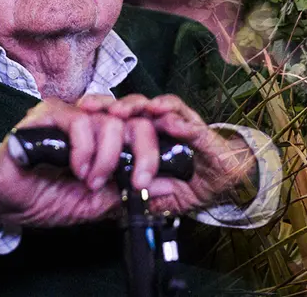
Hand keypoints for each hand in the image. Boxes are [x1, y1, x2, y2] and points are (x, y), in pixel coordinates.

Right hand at [0, 97, 159, 227]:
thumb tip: (170, 187)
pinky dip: (83, 148)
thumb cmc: (49, 197)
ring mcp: (70, 113)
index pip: (145, 126)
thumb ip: (130, 191)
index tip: (148, 180)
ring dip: (106, 157)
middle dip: (142, 153)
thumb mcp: (98, 202)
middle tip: (133, 182)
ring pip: (109, 120)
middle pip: (135, 119)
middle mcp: (93, 119)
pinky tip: (77, 168)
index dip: (154, 149)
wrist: (9, 203)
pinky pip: (77, 120)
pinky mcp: (46, 114)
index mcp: (109, 135)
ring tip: (91, 180)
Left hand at [103, 95, 256, 213]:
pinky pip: (190, 122)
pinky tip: (167, 119)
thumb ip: (139, 193)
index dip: (99, 113)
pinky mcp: (203, 132)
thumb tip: (112, 201)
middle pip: (133, 106)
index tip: (79, 114)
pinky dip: (178, 120)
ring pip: (158, 106)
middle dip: (112, 104)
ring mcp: (182, 125)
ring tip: (126, 111)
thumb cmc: (190, 182)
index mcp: (145, 137)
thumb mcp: (157, 193)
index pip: (119, 118)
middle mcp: (161, 126)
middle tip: (94, 109)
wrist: (228, 180)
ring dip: (140, 106)